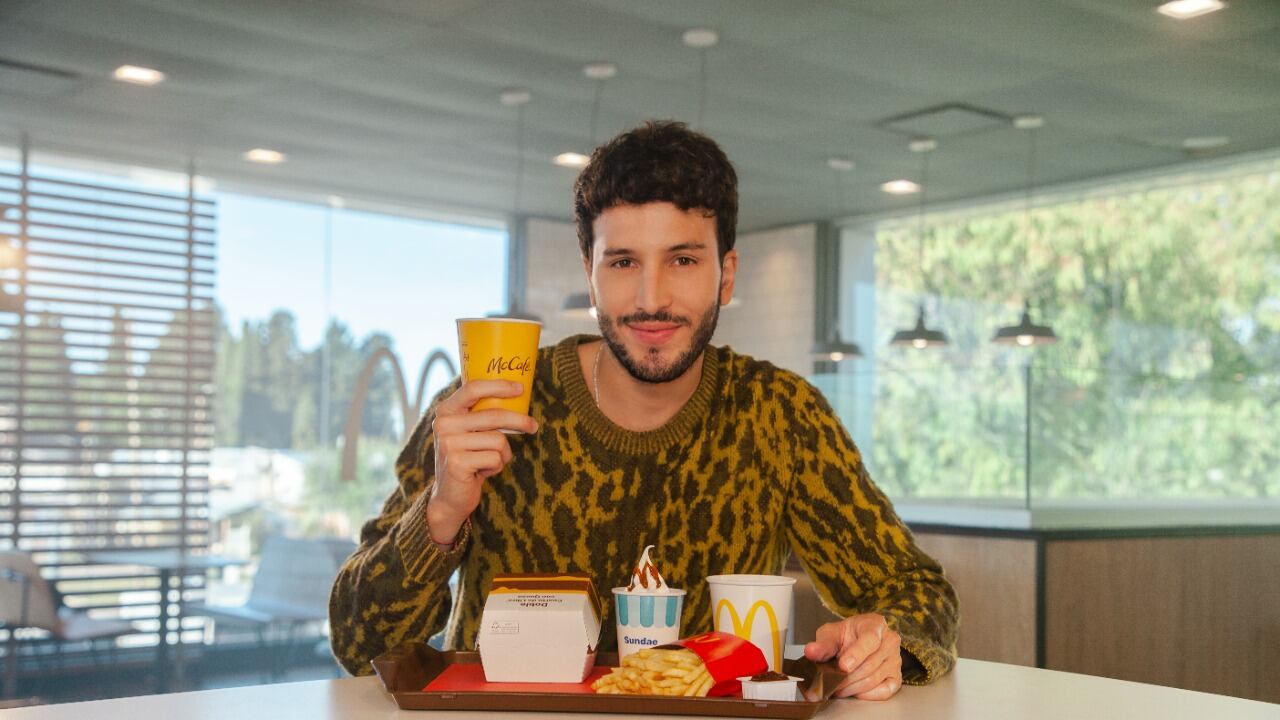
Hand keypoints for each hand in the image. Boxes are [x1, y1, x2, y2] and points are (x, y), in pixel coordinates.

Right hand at [425, 380, 537, 544]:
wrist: (449, 496)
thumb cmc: (467, 459)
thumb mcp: (469, 432)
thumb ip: (481, 414)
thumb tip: (517, 394)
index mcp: (445, 411)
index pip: (473, 388)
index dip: (499, 386)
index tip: (520, 388)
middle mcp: (444, 424)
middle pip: (493, 415)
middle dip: (519, 421)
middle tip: (533, 426)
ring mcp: (449, 444)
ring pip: (498, 440)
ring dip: (503, 454)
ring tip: (489, 461)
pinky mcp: (457, 463)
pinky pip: (495, 458)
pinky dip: (496, 467)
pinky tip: (482, 472)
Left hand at [803, 613, 902, 700]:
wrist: (858, 640)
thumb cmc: (846, 636)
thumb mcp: (831, 634)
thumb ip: (823, 644)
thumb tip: (811, 651)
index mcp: (875, 624)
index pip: (870, 639)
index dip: (856, 654)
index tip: (842, 665)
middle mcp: (890, 641)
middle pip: (870, 664)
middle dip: (847, 677)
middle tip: (830, 683)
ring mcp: (895, 659)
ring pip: (874, 678)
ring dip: (853, 687)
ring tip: (837, 688)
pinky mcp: (896, 676)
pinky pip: (884, 691)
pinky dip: (867, 694)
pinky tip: (854, 690)